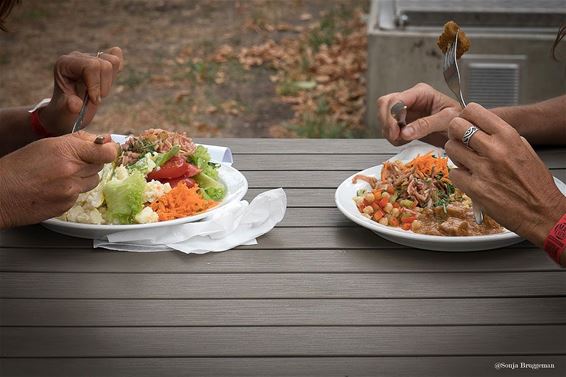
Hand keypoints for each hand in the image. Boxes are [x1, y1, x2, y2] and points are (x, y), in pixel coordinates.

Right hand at [0, 132, 118, 227]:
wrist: (1, 194)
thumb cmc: (19, 166)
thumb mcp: (47, 144)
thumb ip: (79, 141)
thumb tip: (106, 140)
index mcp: (66, 151)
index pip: (106, 152)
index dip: (110, 150)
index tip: (107, 149)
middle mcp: (71, 171)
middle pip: (100, 165)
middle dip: (91, 161)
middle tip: (73, 161)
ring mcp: (70, 191)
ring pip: (93, 181)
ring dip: (83, 177)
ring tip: (61, 175)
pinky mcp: (67, 206)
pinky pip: (80, 195)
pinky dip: (73, 191)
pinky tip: (55, 188)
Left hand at [39, 47, 123, 135]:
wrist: (67, 111)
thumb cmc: (64, 112)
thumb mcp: (64, 114)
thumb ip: (69, 109)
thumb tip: (76, 104)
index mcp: (65, 65)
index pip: (90, 66)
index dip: (96, 85)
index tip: (94, 101)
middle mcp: (77, 57)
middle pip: (104, 64)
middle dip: (103, 86)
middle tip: (95, 99)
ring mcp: (90, 57)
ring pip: (113, 61)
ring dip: (109, 82)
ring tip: (99, 92)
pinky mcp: (100, 60)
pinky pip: (116, 56)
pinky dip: (117, 69)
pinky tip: (108, 81)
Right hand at [376, 83, 460, 146]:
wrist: (463, 131)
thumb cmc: (460, 121)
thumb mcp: (447, 121)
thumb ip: (426, 125)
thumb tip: (405, 132)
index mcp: (421, 92)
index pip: (396, 99)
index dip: (390, 115)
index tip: (394, 132)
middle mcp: (411, 99)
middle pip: (385, 104)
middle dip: (386, 122)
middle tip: (394, 137)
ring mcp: (406, 110)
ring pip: (384, 116)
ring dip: (388, 131)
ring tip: (402, 140)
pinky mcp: (404, 121)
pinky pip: (389, 127)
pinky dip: (393, 137)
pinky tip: (404, 140)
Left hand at [445, 103, 565, 247]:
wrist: (542, 212)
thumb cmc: (535, 184)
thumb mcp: (524, 149)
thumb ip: (502, 137)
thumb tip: (481, 128)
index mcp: (508, 136)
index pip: (474, 111)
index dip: (465, 116)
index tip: (464, 122)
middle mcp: (494, 149)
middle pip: (456, 126)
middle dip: (454, 132)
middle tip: (459, 140)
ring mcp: (483, 169)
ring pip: (450, 148)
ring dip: (455, 154)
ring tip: (466, 161)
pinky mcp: (474, 188)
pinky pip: (454, 173)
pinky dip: (459, 176)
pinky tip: (470, 179)